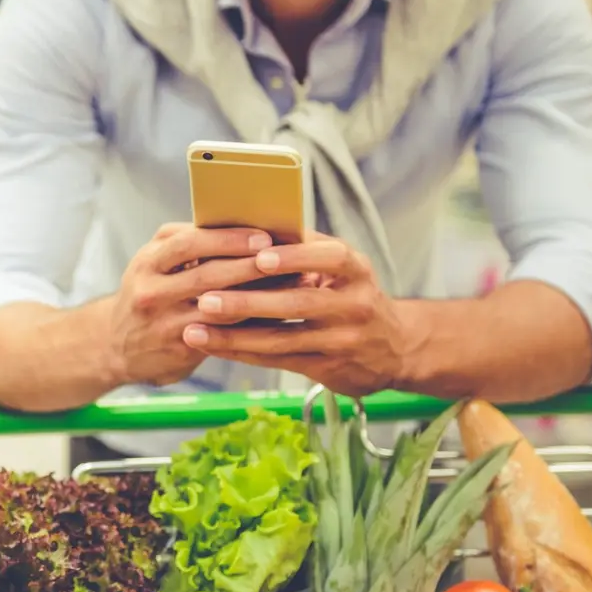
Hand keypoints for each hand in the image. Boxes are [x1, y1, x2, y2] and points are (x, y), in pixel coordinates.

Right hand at [105, 223, 271, 386]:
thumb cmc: (149, 294)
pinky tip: (276, 314)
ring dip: (258, 294)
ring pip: (218, 307)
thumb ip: (186, 245)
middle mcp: (150, 292)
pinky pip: (222, 333)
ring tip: (291, 283)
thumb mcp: (153, 264)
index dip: (227, 239)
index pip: (188, 243)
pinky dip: (251, 322)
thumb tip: (241, 224)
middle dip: (249, 265)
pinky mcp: (179, 349)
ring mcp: (164, 323)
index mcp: (147, 261)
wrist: (116, 345)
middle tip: (283, 258)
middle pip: (206, 275)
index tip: (262, 236)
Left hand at [181, 232, 411, 396]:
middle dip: (248, 302)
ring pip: (282, 339)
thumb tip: (250, 223)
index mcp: (357, 269)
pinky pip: (278, 361)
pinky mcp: (329, 368)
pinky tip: (213, 346)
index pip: (330, 258)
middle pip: (298, 303)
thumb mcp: (344, 268)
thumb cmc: (352, 294)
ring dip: (234, 335)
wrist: (397, 348)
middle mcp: (355, 304)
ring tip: (194, 330)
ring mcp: (343, 340)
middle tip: (205, 298)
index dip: (295, 257)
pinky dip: (242, 353)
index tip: (258, 257)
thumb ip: (306, 248)